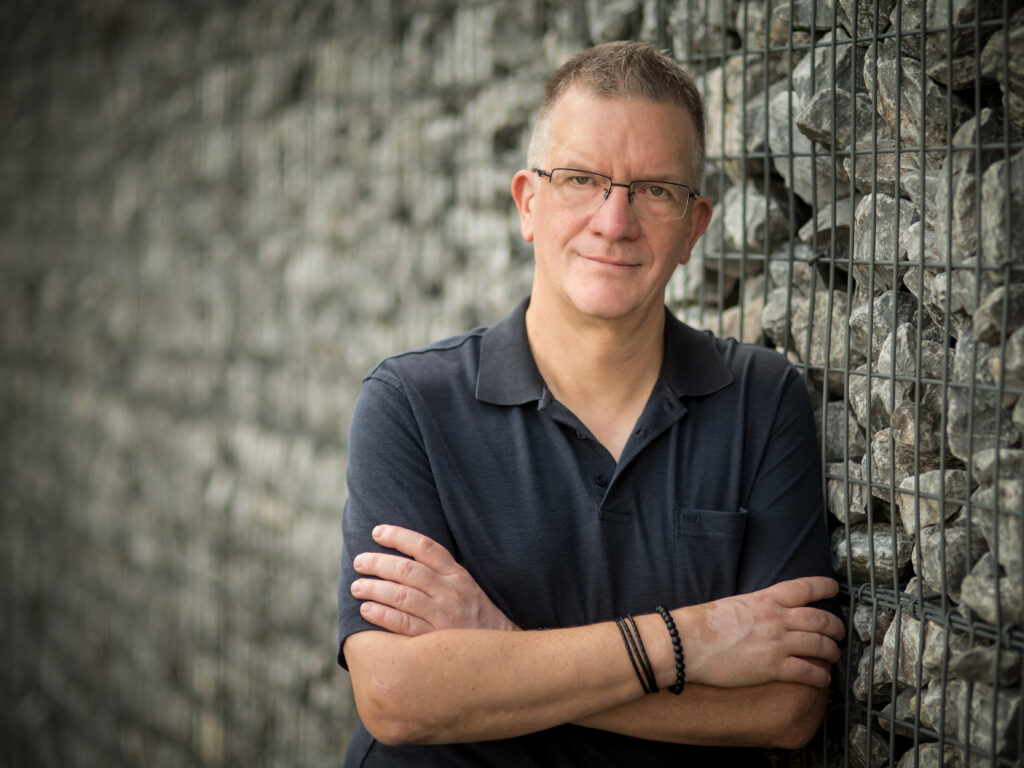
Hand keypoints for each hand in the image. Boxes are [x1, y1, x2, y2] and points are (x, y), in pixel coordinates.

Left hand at [351, 525, 518, 635]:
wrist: (498, 652)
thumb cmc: (474, 615)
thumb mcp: (465, 586)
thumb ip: (440, 571)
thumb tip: (402, 556)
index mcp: (457, 575)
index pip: (425, 547)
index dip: (399, 536)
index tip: (376, 532)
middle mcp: (450, 592)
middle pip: (407, 571)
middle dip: (378, 563)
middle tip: (359, 562)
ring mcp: (443, 616)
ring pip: (402, 596)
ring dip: (374, 589)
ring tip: (357, 587)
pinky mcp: (435, 641)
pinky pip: (403, 624)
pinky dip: (382, 615)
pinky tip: (366, 610)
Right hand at [679, 577, 844, 688]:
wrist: (687, 642)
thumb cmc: (703, 624)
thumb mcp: (734, 603)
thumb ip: (756, 606)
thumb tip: (764, 612)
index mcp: (765, 599)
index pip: (804, 588)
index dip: (823, 587)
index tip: (834, 588)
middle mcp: (776, 618)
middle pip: (820, 619)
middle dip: (835, 627)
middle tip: (839, 632)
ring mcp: (777, 643)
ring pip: (819, 645)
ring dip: (831, 652)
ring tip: (833, 655)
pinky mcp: (773, 667)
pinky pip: (808, 672)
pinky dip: (820, 676)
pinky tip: (822, 679)